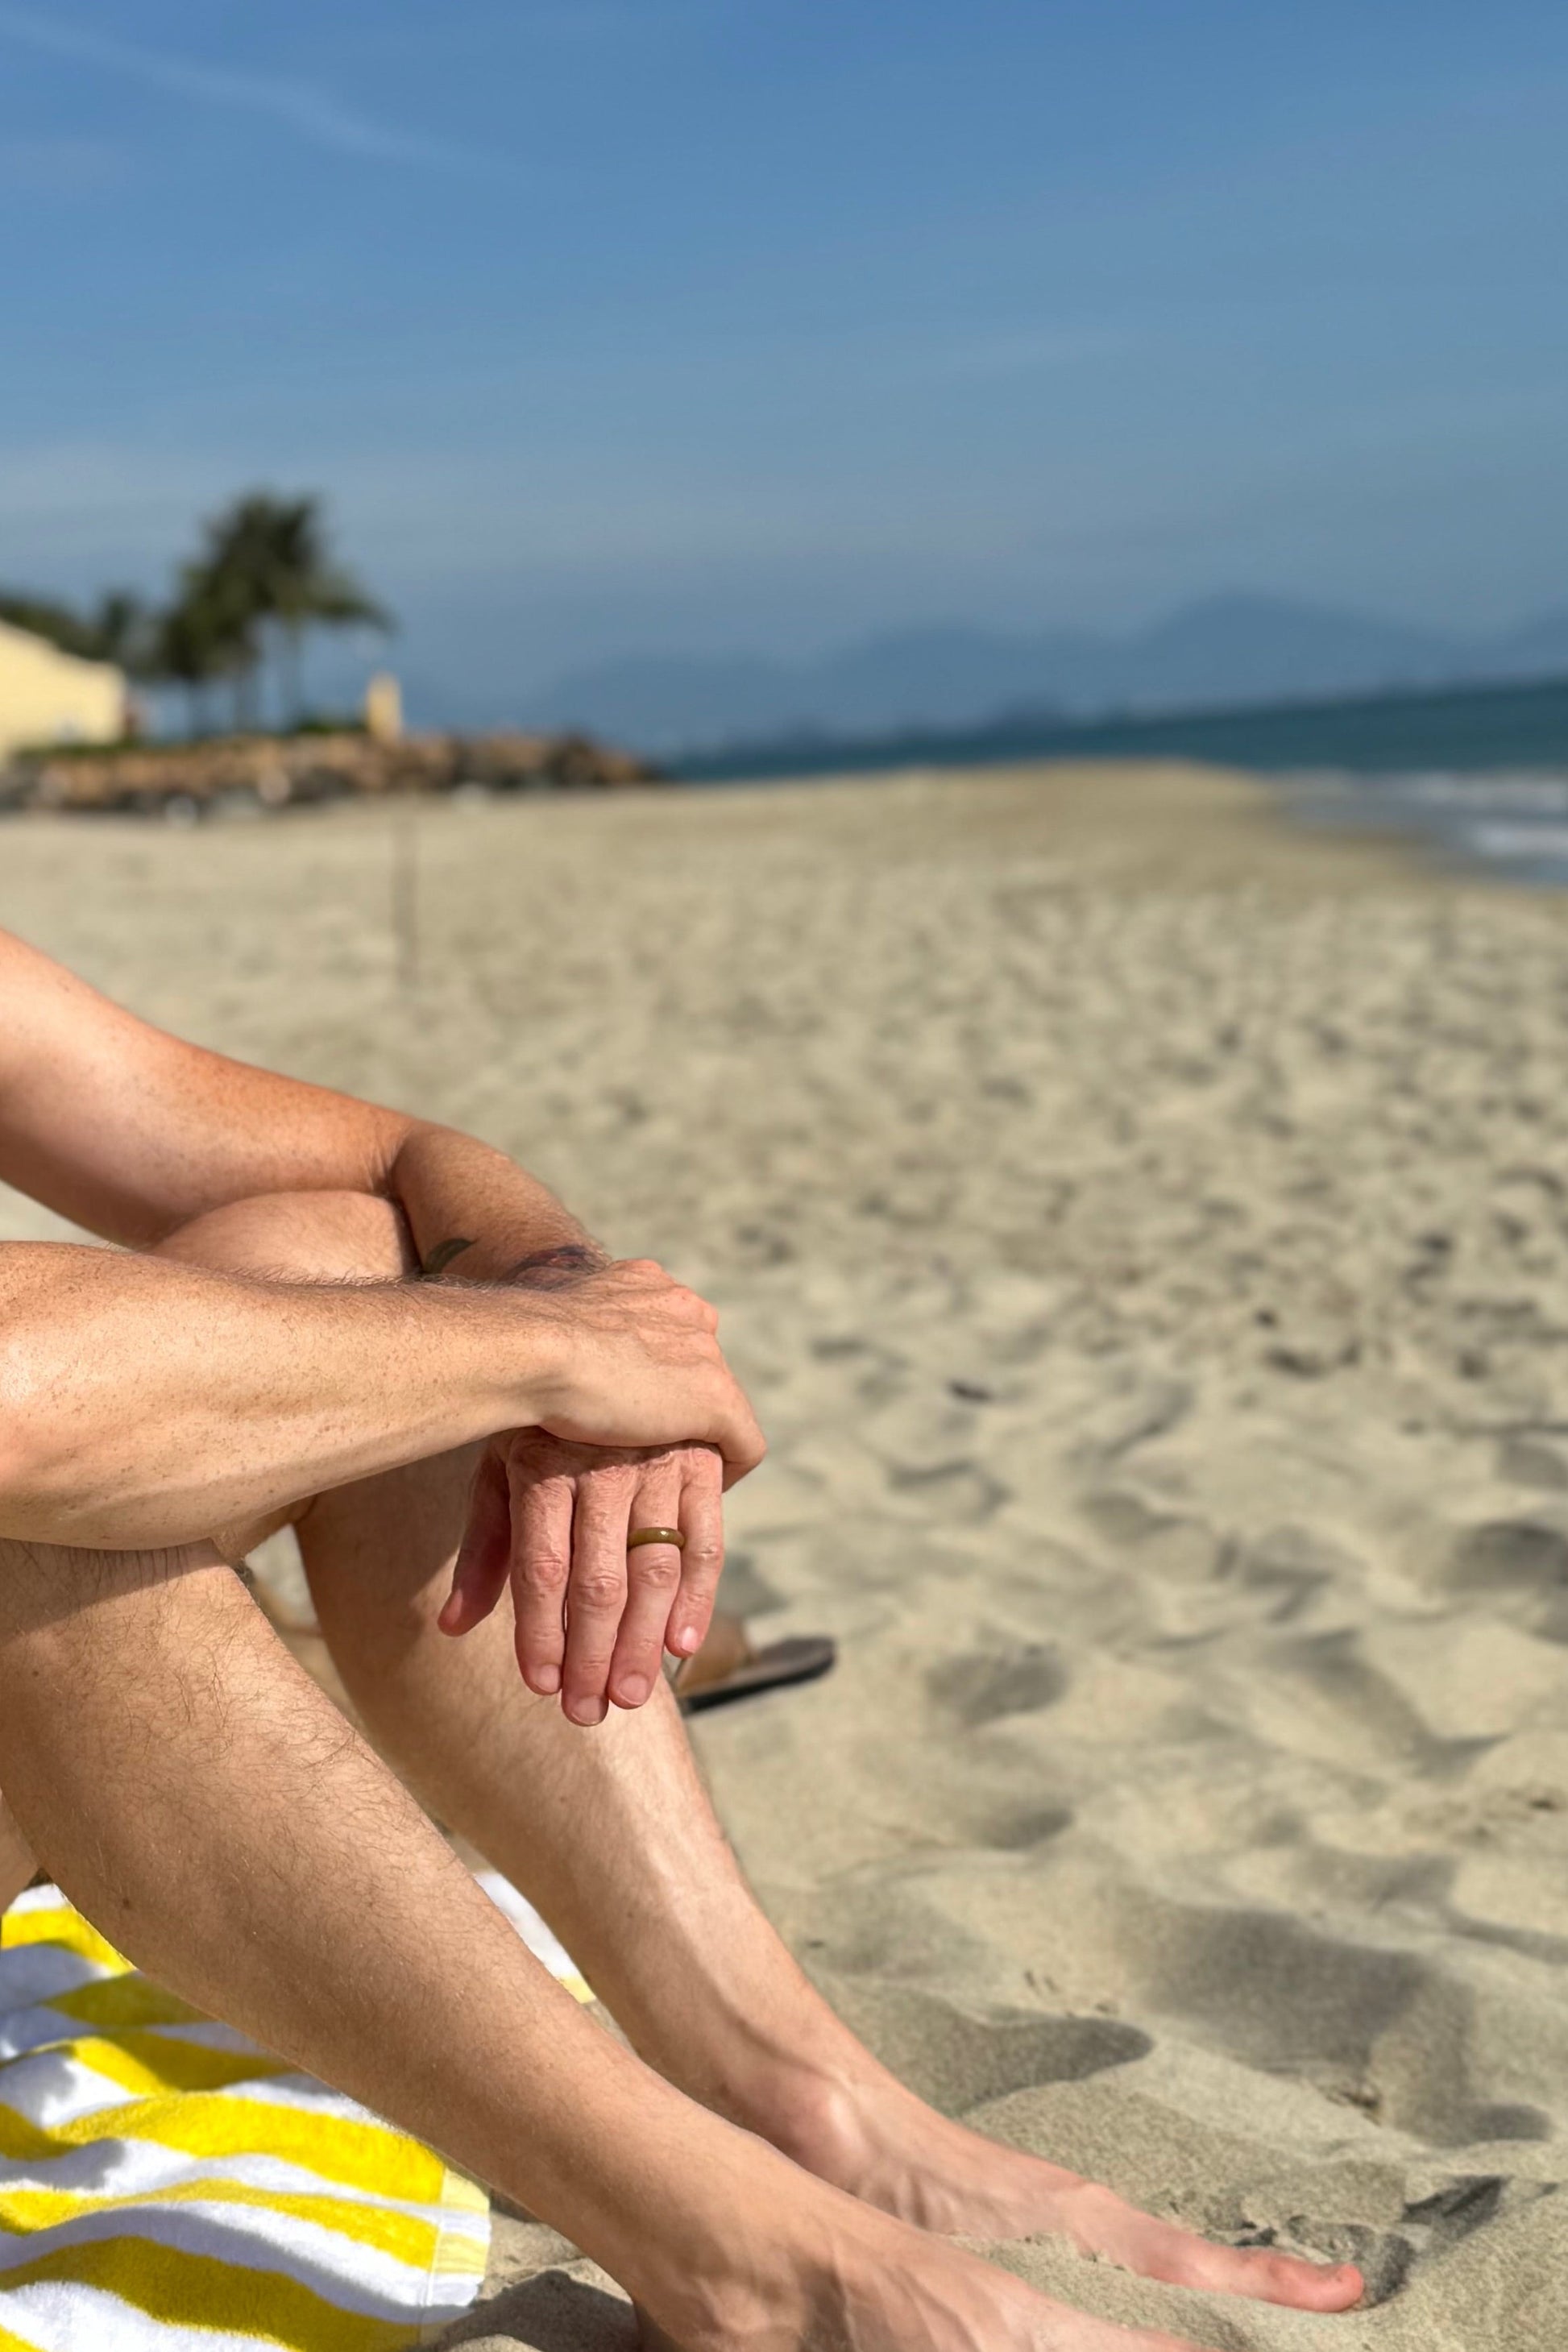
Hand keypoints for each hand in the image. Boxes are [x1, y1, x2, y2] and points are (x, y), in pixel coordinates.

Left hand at [439, 1432, 725, 1724]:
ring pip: (652, 1568)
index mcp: (541, 1467)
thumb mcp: (500, 1469)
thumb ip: (485, 1550)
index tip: (541, 1686)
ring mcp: (657, 1463)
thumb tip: (453, 1628)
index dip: (541, 1631)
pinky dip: (697, 1597)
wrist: (600, 1339)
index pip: (542, 1568)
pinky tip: (681, 1647)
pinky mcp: (701, 1462)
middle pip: (598, 1579)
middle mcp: (600, 1466)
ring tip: (628, 1696)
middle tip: (589, 1713)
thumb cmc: (540, 1422)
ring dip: (641, 1640)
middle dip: (592, 1654)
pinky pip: (704, 1541)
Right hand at [524, 1258, 764, 1482]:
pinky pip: (745, 1442)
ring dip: (701, 1435)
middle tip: (656, 1438)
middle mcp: (683, 1309)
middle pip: (698, 1360)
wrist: (533, 1351)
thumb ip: (570, 1335)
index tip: (639, 1399)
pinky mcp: (717, 1400)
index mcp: (645, 1285)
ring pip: (720, 1401)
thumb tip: (554, 1365)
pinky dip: (733, 1467)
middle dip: (681, 1398)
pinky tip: (710, 1489)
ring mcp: (703, 1353)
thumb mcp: (547, 1325)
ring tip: (681, 1473)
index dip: (657, 1367)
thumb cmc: (520, 1345)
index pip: (669, 1327)